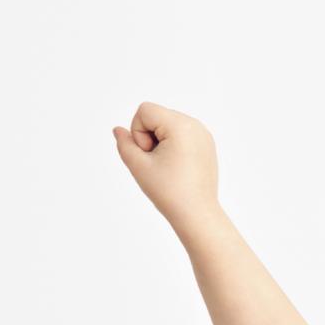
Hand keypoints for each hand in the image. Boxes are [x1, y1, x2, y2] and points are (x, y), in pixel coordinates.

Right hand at [112, 101, 220, 230]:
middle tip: (158, 164)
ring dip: (159, 142)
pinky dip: (172, 146)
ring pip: (167, 125)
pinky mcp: (206, 145)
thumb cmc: (169, 192)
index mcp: (181, 125)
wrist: (196, 214)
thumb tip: (118, 129)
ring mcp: (203, 134)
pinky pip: (180, 134)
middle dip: (149, 137)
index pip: (144, 110)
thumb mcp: (138, 165)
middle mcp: (195, 125)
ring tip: (167, 166)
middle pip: (156, 116)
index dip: (138, 133)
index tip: (149, 155)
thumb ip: (124, 143)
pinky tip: (176, 167)